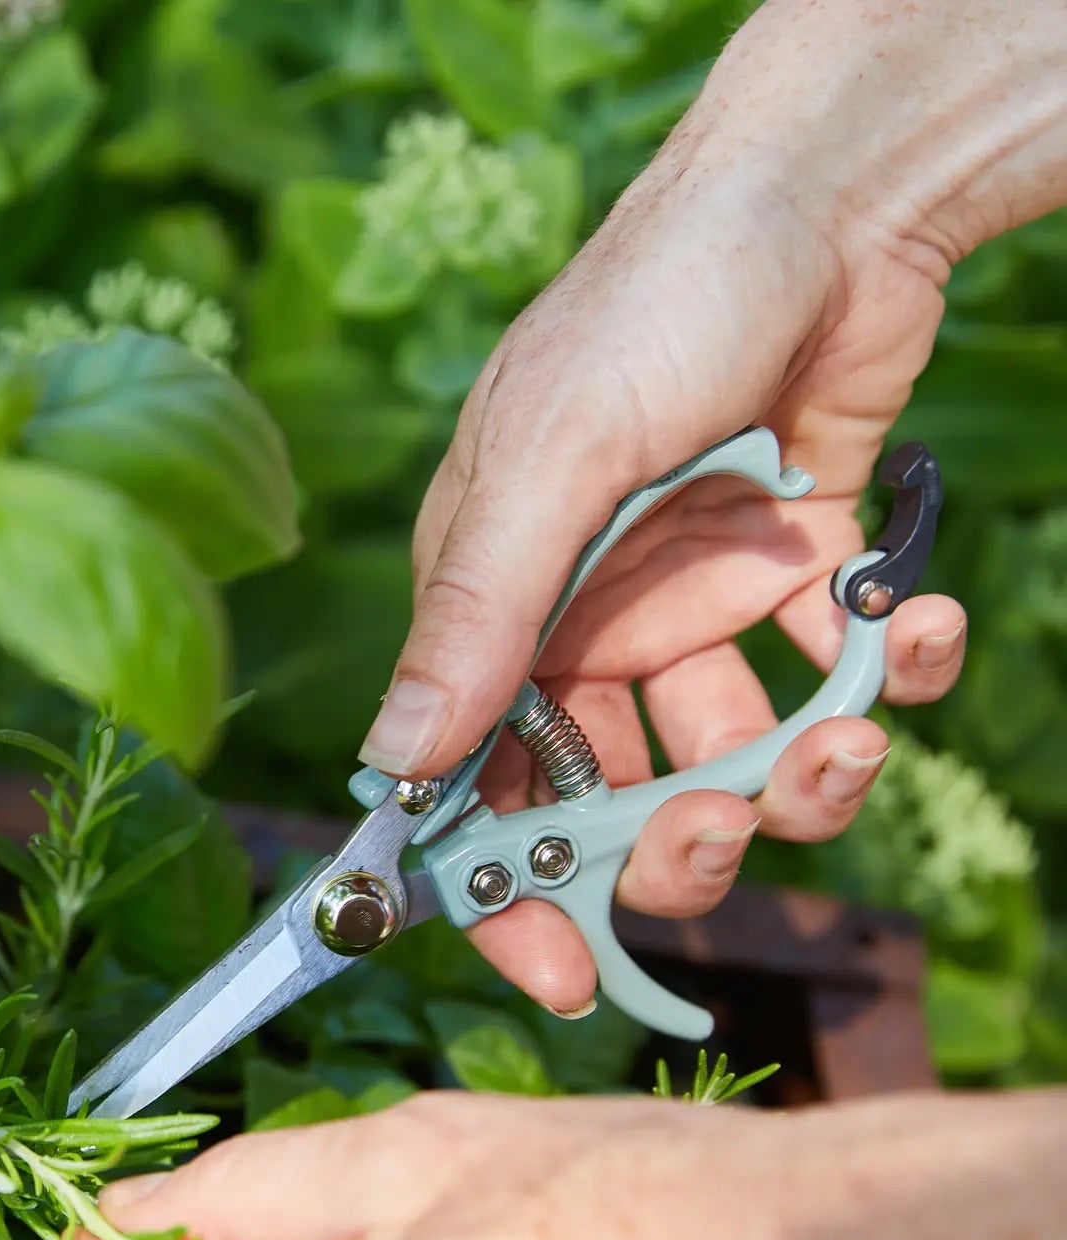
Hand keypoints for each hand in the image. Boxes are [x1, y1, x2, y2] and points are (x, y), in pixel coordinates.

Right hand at [357, 0, 1066, 1015]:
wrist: (825, 197)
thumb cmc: (657, 305)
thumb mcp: (553, 456)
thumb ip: (477, 614)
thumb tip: (394, 763)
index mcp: (498, 604)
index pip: (475, 784)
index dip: (506, 893)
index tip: (560, 980)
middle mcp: (585, 621)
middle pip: (611, 798)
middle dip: (677, 839)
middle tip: (728, 822)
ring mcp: (690, 605)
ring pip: (735, 757)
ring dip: (804, 772)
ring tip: (857, 729)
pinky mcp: (790, 580)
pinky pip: (832, 673)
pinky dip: (885, 671)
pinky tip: (907, 621)